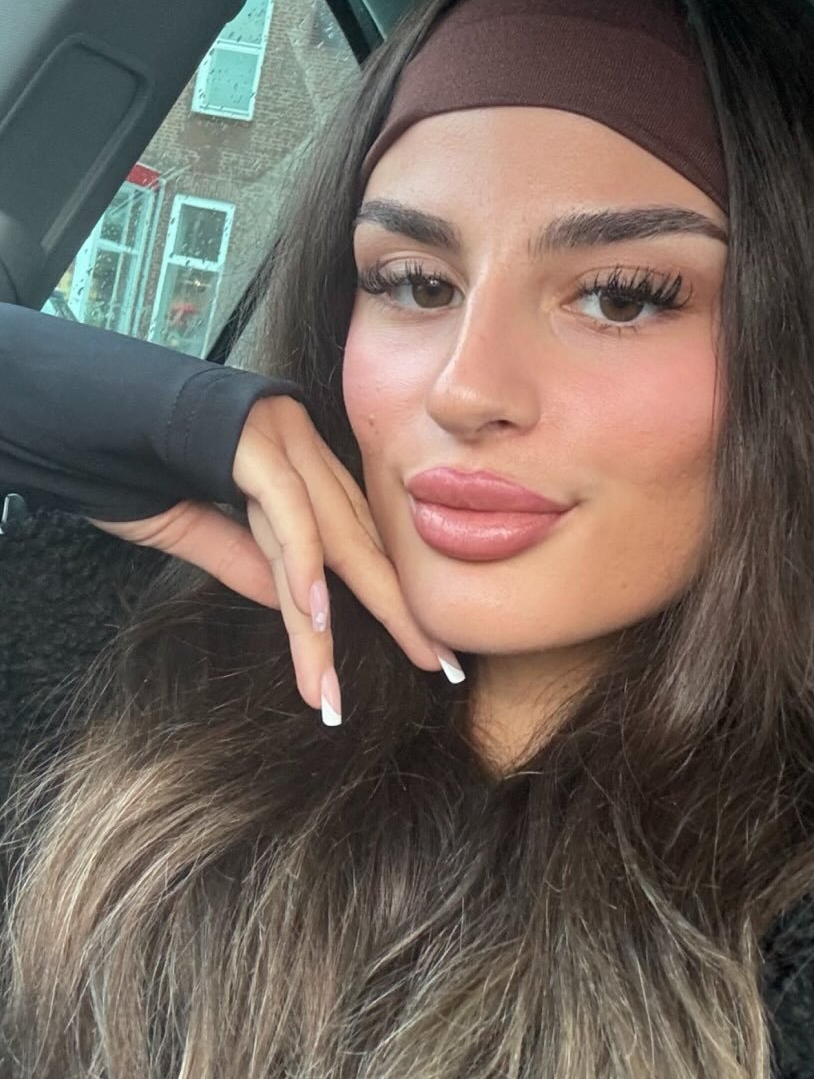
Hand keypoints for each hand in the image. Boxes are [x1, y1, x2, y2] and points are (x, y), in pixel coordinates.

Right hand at [89, 395, 459, 722]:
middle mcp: (308, 458)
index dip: (392, 599)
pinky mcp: (254, 445)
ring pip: (327, 543)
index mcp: (306, 475)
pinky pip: (286, 513)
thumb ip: (250, 562)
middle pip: (361, 548)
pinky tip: (313, 617)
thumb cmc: (148, 461)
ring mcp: (286, 445)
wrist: (97, 403)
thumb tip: (296, 611)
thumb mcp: (204, 527)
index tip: (423, 649)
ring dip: (333, 624)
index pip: (358, 545)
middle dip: (400, 614)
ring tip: (336, 688)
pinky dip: (301, 566)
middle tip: (439, 667)